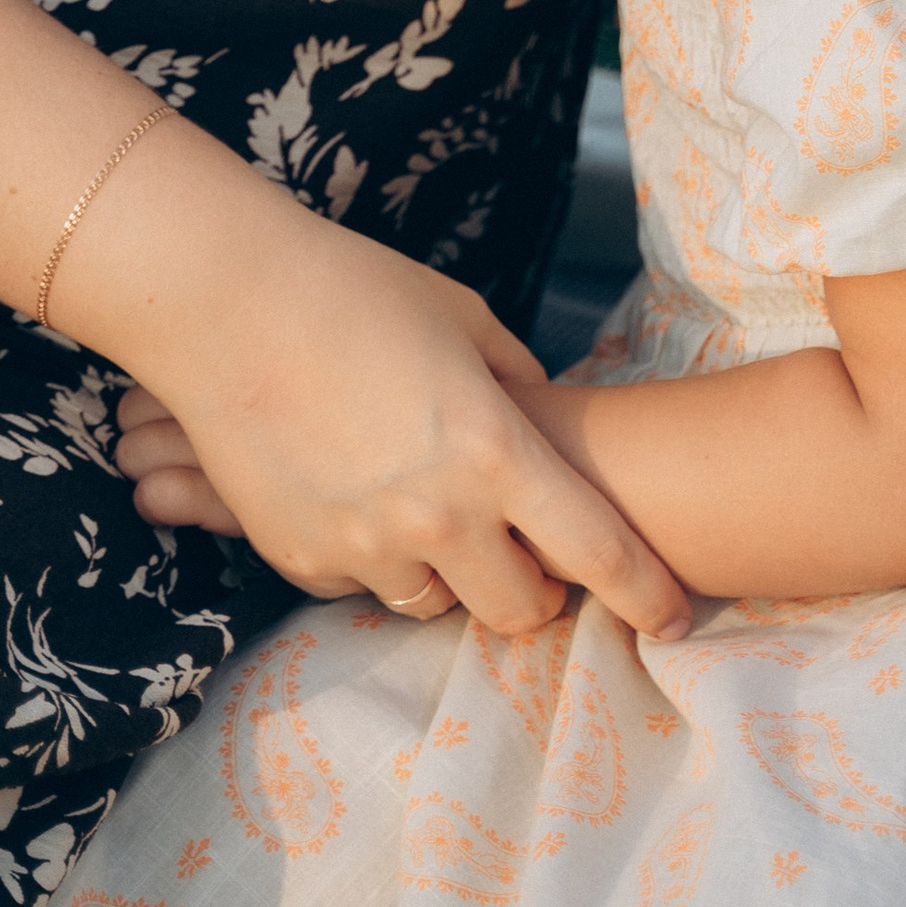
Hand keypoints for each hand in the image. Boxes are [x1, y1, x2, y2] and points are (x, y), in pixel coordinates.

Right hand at [67, 153, 692, 643]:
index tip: (677, 617)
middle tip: (525, 557)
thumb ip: (516, 383)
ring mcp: (365, 544)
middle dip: (535, 594)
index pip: (598, 552)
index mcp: (495, 451)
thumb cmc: (354, 289)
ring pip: (436, 605)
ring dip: (449, 575)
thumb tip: (544, 418)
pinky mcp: (302, 556)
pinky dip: (372, 558)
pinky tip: (352, 494)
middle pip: (519, 610)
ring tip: (426, 510)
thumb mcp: (462, 320)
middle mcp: (438, 514)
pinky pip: (361, 585)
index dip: (648, 595)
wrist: (228, 301)